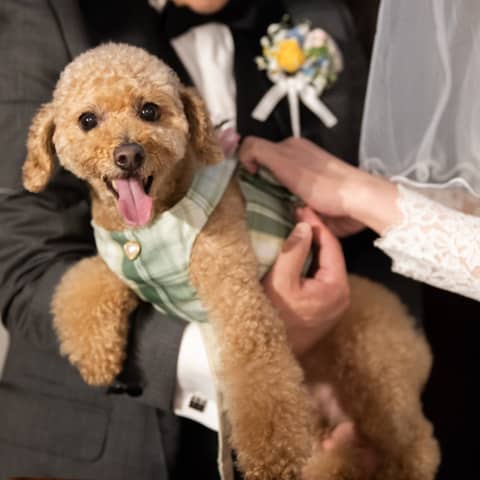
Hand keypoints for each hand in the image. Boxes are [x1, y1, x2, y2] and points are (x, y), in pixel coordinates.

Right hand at [239, 136, 399, 233]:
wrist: (357, 204)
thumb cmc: (323, 183)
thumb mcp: (285, 160)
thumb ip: (258, 151)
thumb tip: (241, 154)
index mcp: (288, 150)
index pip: (253, 152)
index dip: (245, 165)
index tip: (243, 182)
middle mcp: (293, 163)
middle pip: (261, 172)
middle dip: (253, 185)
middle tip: (249, 201)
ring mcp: (301, 184)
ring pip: (271, 191)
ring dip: (265, 201)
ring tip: (262, 213)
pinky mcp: (307, 203)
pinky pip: (284, 208)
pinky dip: (279, 212)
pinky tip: (278, 219)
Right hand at [263, 207, 349, 355]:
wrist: (267, 353)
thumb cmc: (272, 316)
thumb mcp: (280, 280)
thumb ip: (293, 251)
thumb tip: (305, 225)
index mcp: (336, 287)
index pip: (331, 246)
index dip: (316, 224)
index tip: (302, 208)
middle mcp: (342, 296)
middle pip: (331, 256)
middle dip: (315, 234)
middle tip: (298, 215)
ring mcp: (335, 304)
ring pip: (326, 266)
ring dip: (312, 247)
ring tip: (296, 228)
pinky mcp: (325, 309)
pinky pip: (321, 277)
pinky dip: (311, 262)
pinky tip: (298, 251)